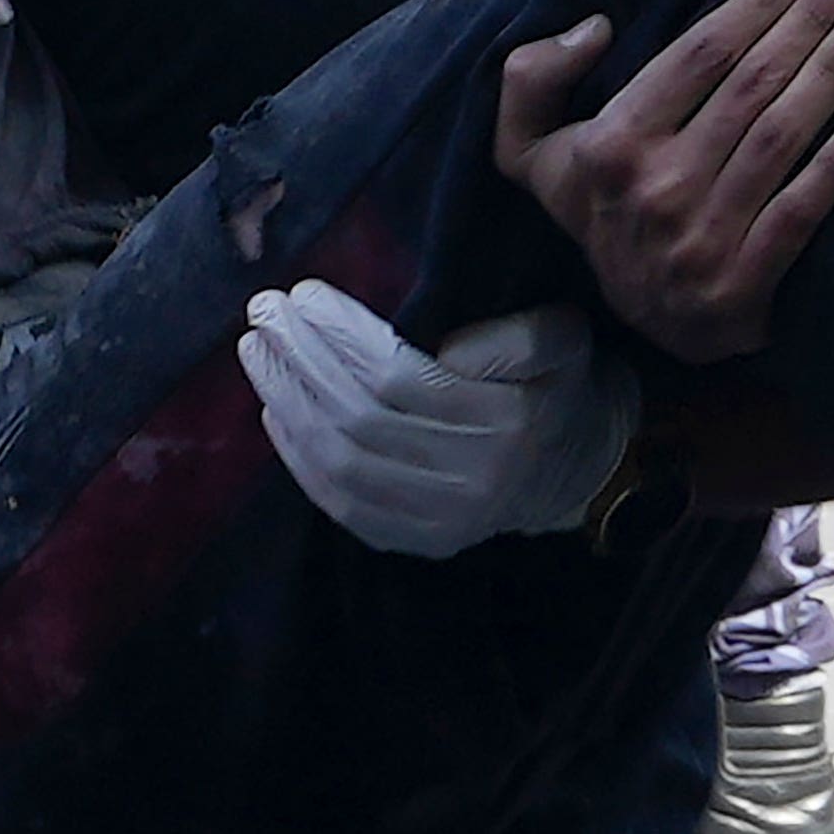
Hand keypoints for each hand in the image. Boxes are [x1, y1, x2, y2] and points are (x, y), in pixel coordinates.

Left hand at [239, 282, 638, 555]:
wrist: (577, 471)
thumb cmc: (560, 387)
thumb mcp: (563, 339)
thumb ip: (515, 337)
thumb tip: (444, 349)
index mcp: (506, 421)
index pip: (399, 375)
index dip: (342, 334)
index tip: (304, 292)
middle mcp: (471, 479)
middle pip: (359, 419)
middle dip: (301, 360)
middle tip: (264, 311)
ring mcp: (441, 520)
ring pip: (341, 464)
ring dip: (287, 403)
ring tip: (256, 351)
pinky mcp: (418, 542)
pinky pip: (342, 506)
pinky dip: (298, 460)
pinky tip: (274, 412)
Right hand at [494, 0, 833, 362]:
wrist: (645, 321)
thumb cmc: (599, 210)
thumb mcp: (531, 150)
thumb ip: (532, 78)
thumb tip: (595, 26)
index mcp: (611, 145)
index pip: (699, 55)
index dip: (759, 3)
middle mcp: (657, 187)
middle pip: (751, 84)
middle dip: (810, 20)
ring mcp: (703, 238)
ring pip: (781, 135)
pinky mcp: (744, 283)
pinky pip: (801, 209)